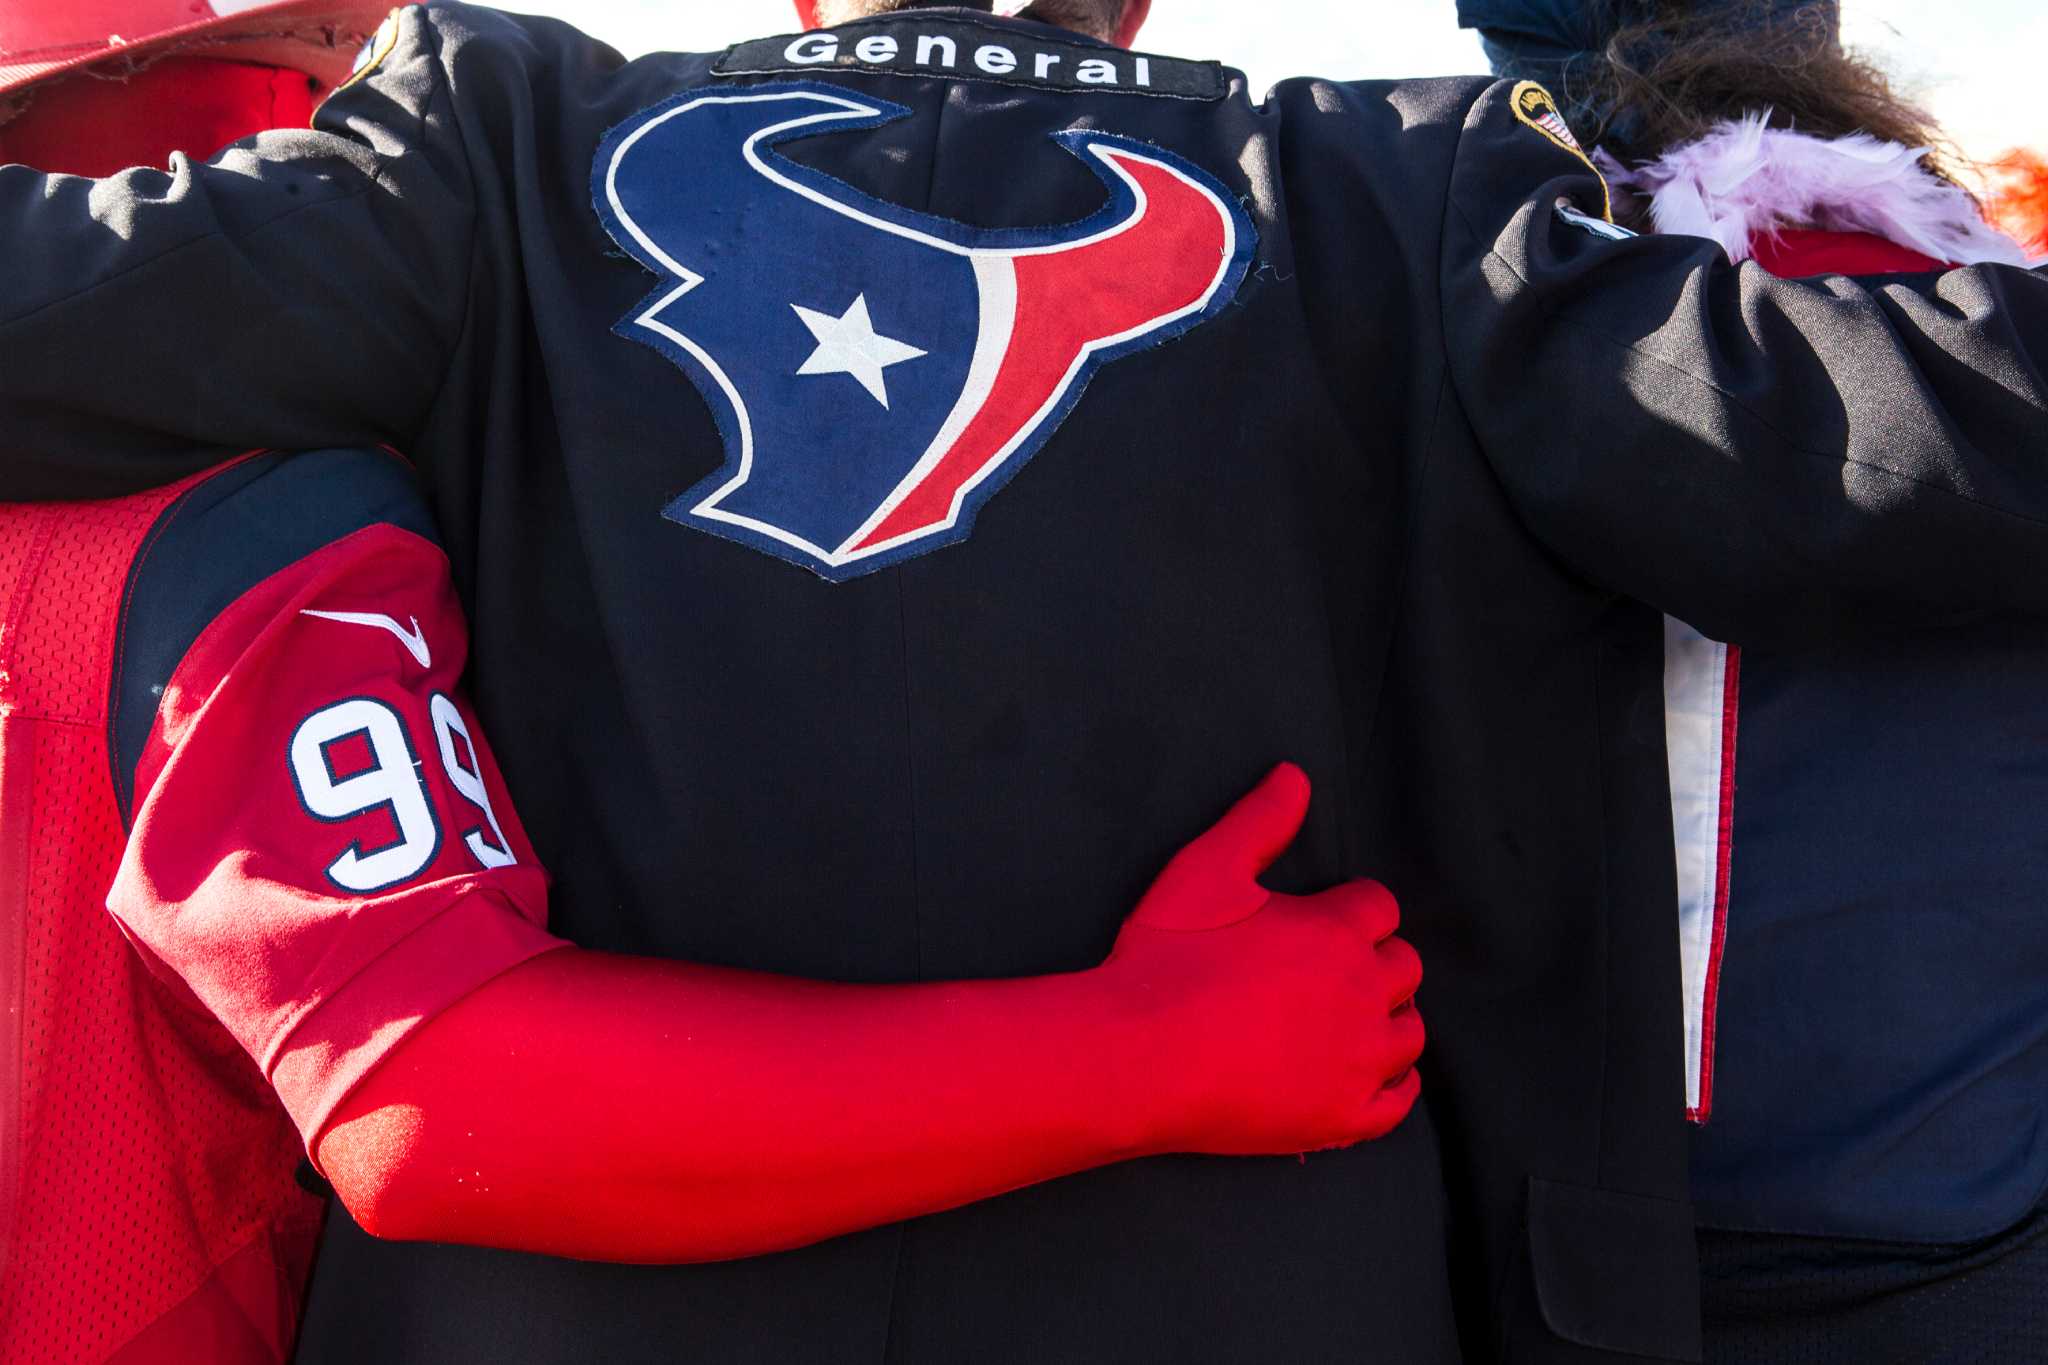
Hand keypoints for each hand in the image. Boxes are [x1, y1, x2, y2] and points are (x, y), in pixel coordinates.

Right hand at [1105, 764, 1424, 1156]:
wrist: (1137, 1055)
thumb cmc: (1167, 960)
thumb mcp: (1204, 870)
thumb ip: (1258, 821)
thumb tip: (1296, 776)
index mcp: (1337, 930)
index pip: (1379, 907)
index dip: (1351, 909)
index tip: (1321, 921)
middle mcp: (1363, 993)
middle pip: (1404, 967)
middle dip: (1375, 961)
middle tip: (1328, 970)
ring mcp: (1358, 1061)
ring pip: (1410, 1033)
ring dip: (1387, 1019)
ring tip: (1347, 1020)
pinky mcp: (1343, 1117)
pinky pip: (1399, 1102)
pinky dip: (1395, 1086)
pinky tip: (1375, 1076)